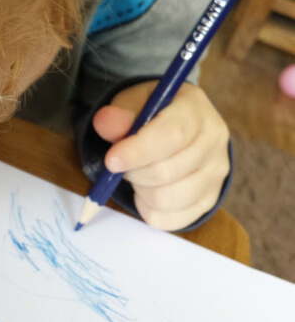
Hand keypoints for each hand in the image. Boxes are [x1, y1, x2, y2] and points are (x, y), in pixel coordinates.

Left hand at [93, 81, 229, 230]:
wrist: (183, 128)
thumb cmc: (155, 113)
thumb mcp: (135, 102)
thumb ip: (120, 113)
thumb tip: (105, 123)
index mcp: (196, 110)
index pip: (173, 134)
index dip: (138, 151)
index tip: (111, 160)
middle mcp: (214, 142)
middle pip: (167, 172)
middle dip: (133, 172)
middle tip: (122, 163)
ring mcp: (216, 175)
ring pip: (167, 200)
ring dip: (140, 191)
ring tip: (137, 174)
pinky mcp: (209, 201)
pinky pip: (170, 220)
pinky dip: (148, 209)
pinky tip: (146, 189)